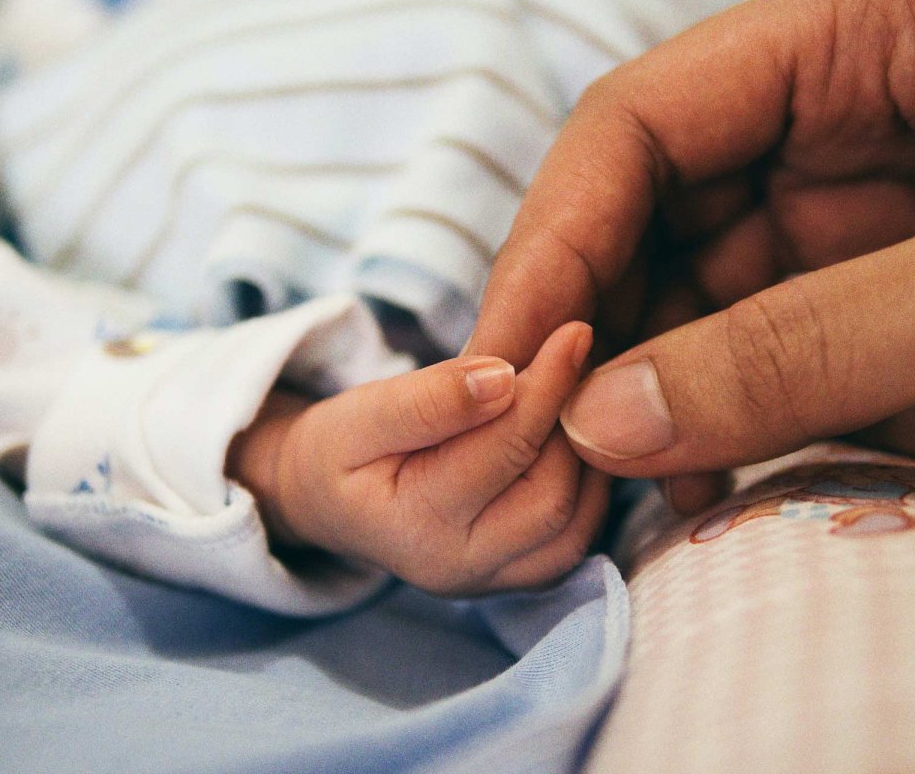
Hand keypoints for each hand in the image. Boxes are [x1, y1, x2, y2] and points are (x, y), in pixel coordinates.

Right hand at [227, 322, 607, 595]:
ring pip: (575, 521)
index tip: (574, 332)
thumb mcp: (362, 413)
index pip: (505, 449)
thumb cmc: (341, 450)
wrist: (327, 500)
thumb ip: (429, 399)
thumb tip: (503, 377)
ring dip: (586, 455)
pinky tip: (571, 438)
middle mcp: (460, 568)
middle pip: (552, 495)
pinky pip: (576, 538)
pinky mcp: (516, 578)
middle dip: (570, 424)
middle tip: (576, 363)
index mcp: (416, 526)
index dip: (547, 385)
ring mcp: (492, 582)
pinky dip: (588, 486)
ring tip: (573, 397)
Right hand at [468, 0, 914, 509]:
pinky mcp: (911, 275)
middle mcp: (847, 109)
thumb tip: (606, 425)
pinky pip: (806, 344)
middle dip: (620, 345)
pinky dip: (795, 415)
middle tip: (583, 458)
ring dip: (704, 403)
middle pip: (663, 221)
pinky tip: (804, 470)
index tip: (503, 364)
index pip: (638, 125)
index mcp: (862, 32)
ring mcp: (877, 196)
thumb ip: (814, 351)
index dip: (553, 248)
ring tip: (690, 495)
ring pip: (726, 300)